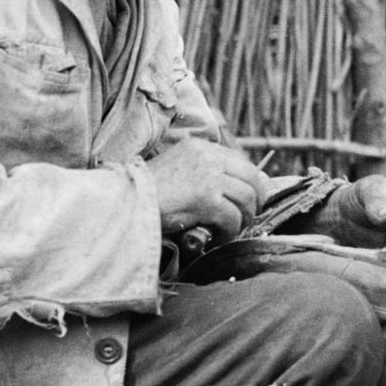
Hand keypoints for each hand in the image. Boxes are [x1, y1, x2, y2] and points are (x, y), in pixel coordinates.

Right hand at [148, 137, 266, 242]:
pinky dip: (231, 231)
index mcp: (200, 147)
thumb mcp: (176, 168)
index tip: (251, 197)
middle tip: (251, 215)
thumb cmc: (148, 191)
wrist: (128, 201)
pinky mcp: (207, 200)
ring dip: (245, 217)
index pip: (240, 161)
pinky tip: (220, 237)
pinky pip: (233, 218)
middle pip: (251, 177)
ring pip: (246, 198)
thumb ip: (201, 171)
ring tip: (234, 229)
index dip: (251, 181)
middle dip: (257, 198)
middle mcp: (208, 157)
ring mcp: (209, 177)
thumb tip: (229, 189)